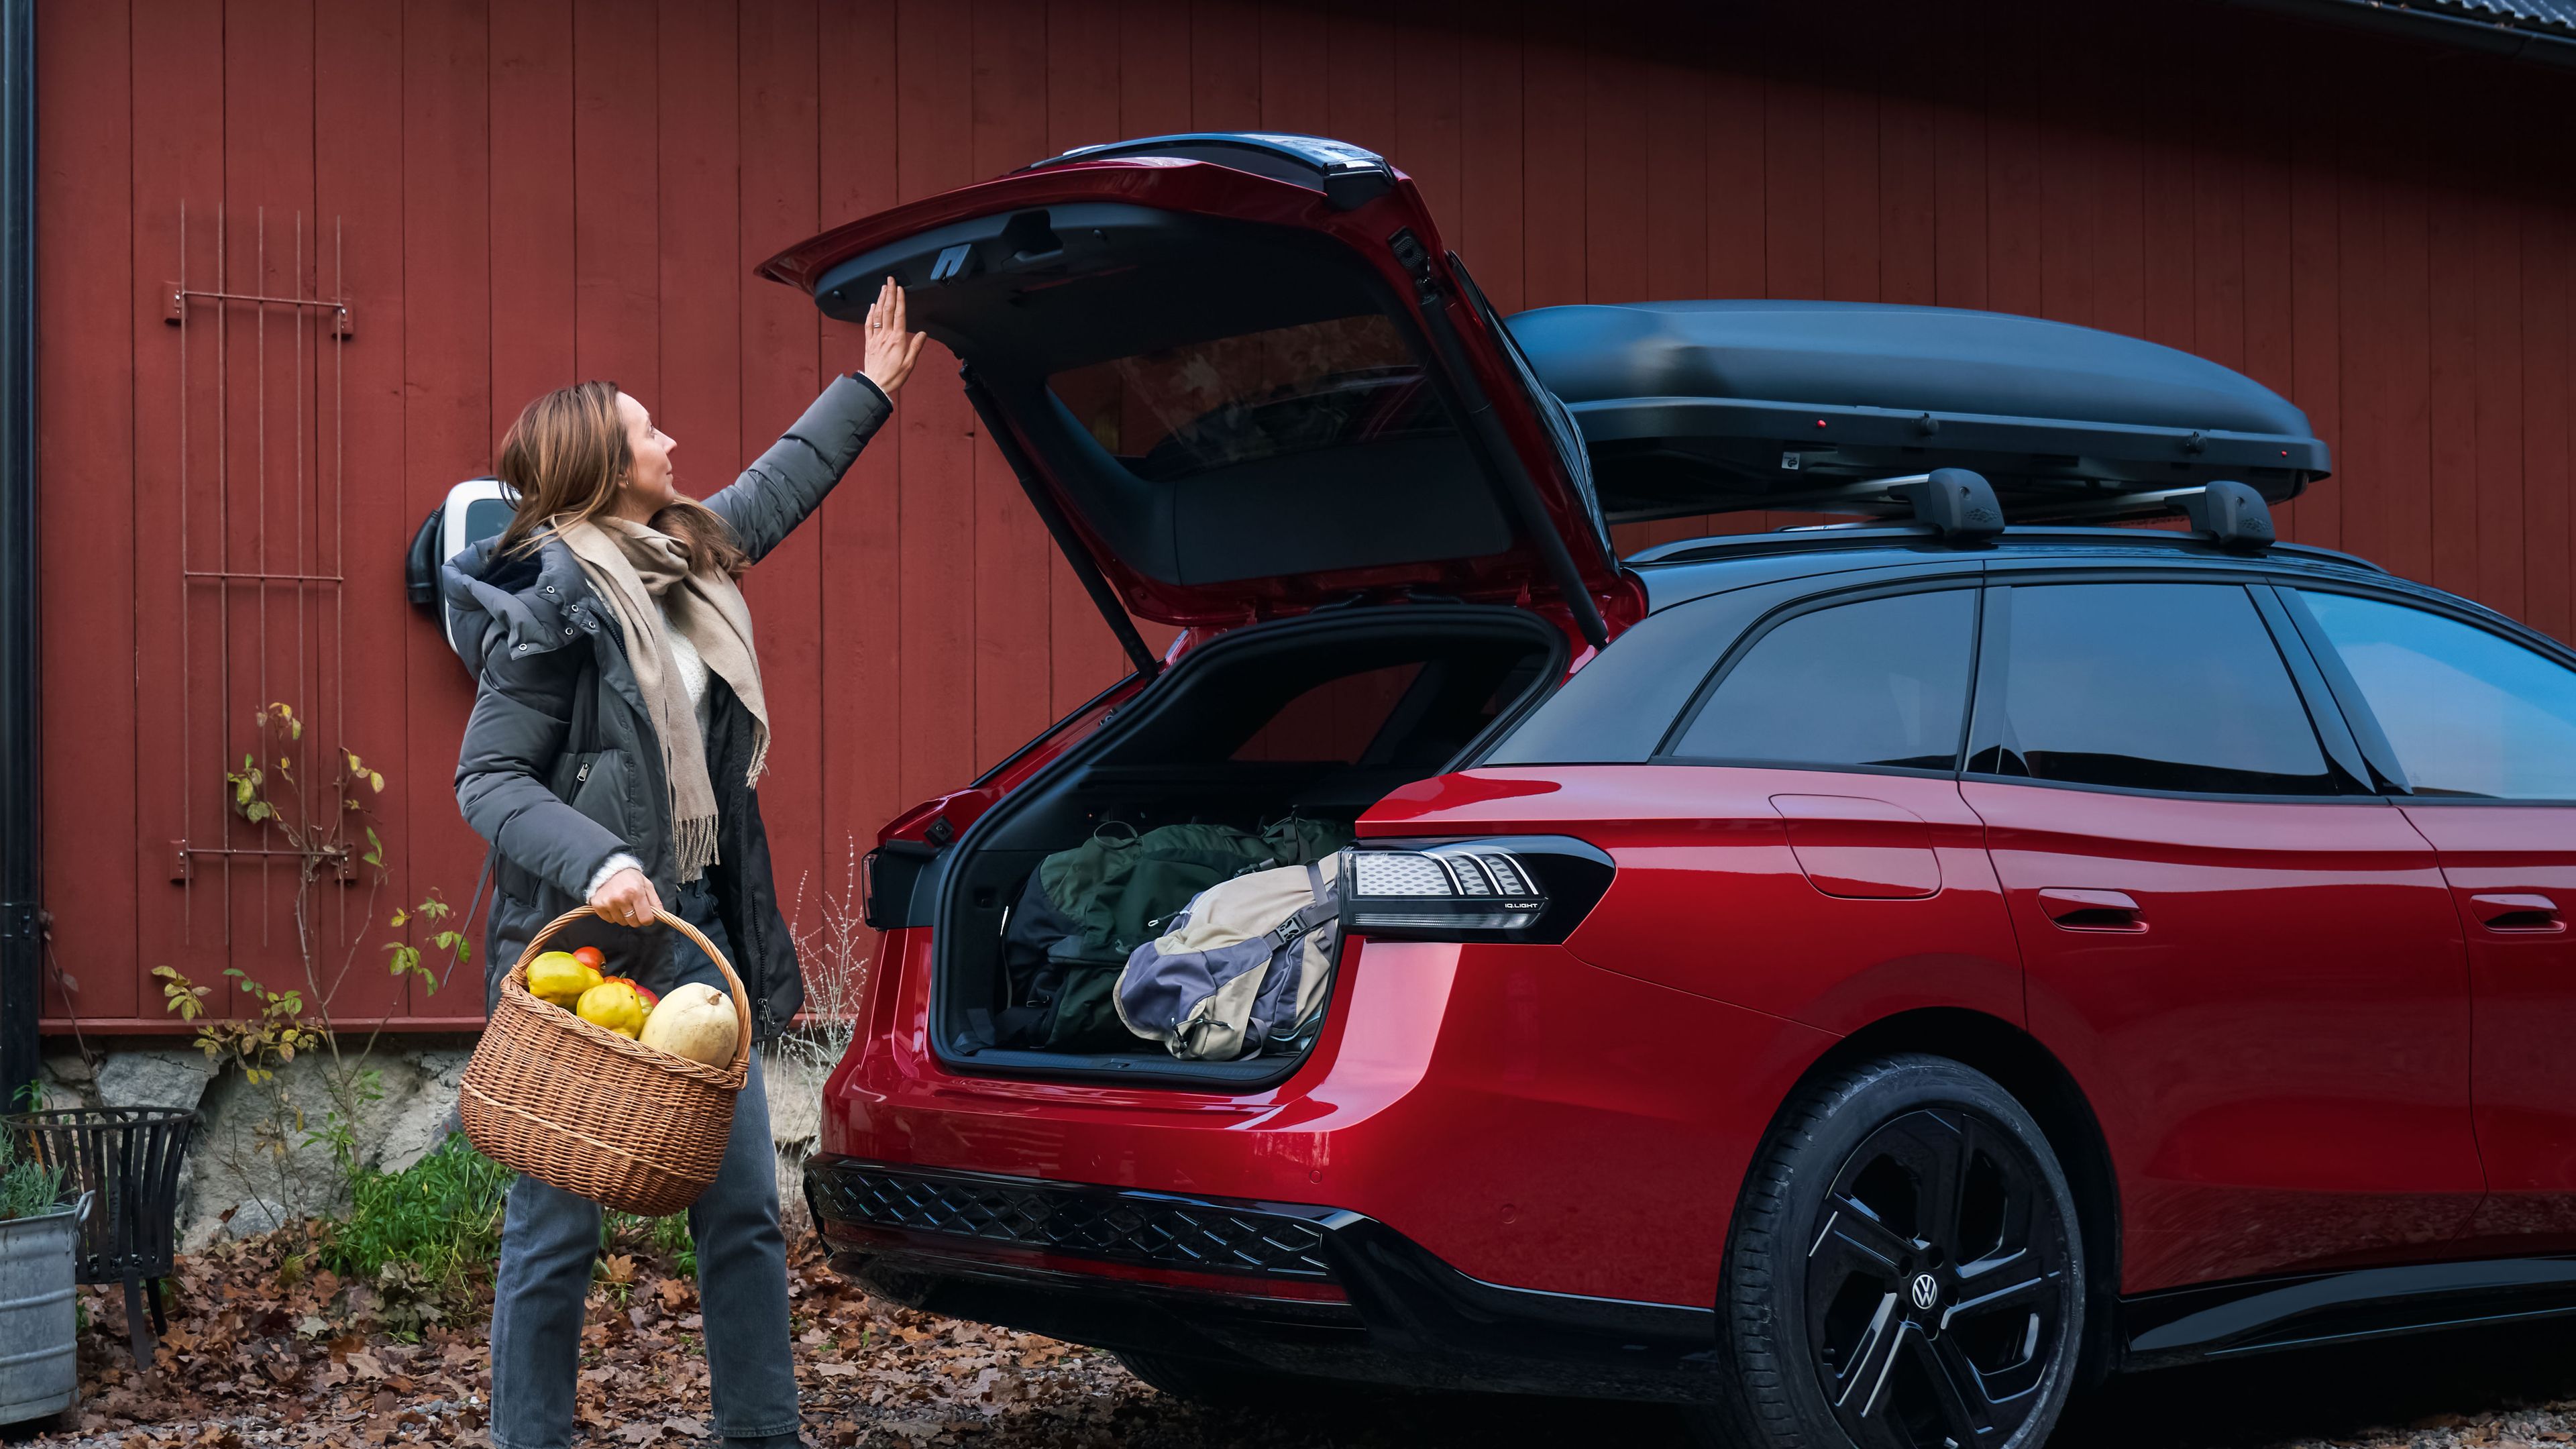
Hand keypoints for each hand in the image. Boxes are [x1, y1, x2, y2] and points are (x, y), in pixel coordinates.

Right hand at [589, 867, 661, 928]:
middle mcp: (621, 898)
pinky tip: (613, 904)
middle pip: (633, 922)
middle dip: (636, 918)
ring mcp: (608, 902)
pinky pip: (609, 920)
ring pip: (621, 922)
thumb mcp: (646, 884)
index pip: (645, 918)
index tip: (647, 916)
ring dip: (624, 916)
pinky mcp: (598, 905)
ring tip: (623, 904)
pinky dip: (613, 915)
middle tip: (634, 908)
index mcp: (636, 892)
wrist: (607, 868)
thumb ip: (655, 900)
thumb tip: (660, 915)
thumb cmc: (629, 877)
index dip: (648, 919)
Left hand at [859, 276, 926, 396]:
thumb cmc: (894, 376)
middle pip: (887, 310)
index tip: (900, 288)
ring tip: (883, 288)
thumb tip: (922, 333)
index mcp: (897, 340)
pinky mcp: (869, 343)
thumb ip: (916, 346)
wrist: (876, 385)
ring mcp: (875, 338)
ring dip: (880, 299)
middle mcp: (885, 336)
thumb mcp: (910, 363)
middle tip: (890, 280)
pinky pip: (868, 325)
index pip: (899, 315)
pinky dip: (870, 313)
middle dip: (889, 293)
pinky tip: (872, 306)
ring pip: (877, 314)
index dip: (899, 300)